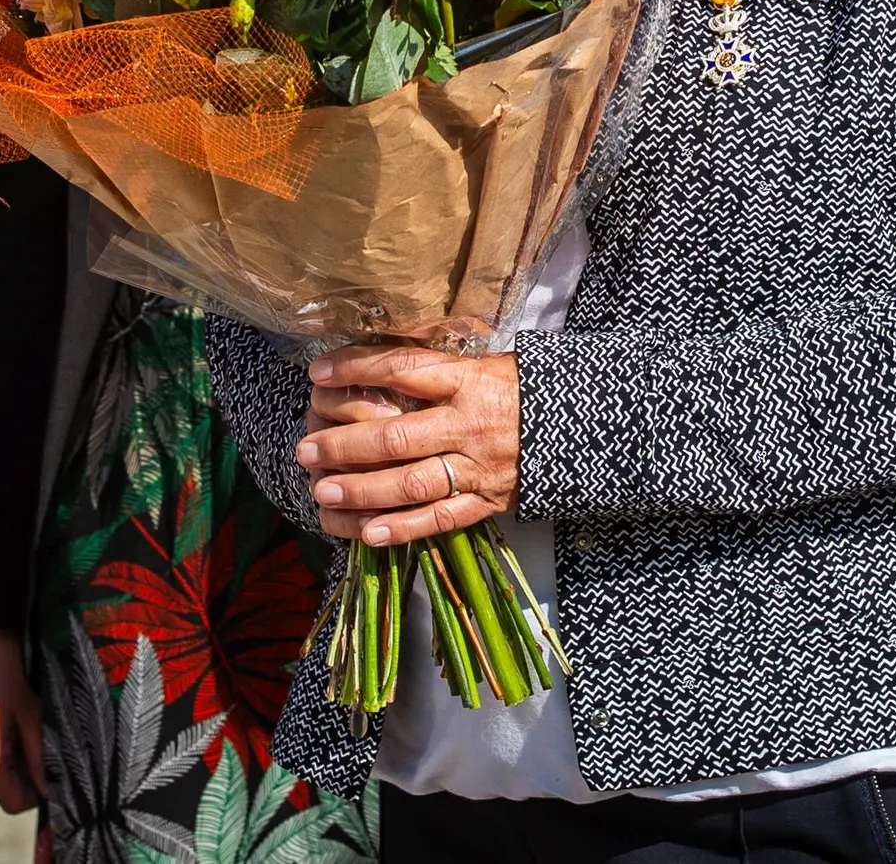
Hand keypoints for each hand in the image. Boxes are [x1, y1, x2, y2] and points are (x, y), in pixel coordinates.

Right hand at [0, 624, 44, 814]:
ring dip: (13, 756)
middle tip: (48, 744)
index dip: (38, 795)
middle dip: (28, 772)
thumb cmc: (5, 666)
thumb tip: (51, 788)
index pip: (13, 802)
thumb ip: (41, 753)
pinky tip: (9, 716)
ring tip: (28, 724)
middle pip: (1, 785)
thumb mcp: (31, 710)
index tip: (56, 775)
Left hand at [297, 347, 519, 547]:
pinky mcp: (488, 502)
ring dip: (361, 489)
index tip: (317, 372)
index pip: (402, 369)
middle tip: (305, 449)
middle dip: (343, 444)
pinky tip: (367, 532)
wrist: (590, 426)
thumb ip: (443, 368)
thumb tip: (383, 362)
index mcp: (470, 380)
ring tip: (322, 490)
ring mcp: (478, 467)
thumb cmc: (532, 389)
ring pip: (410, 483)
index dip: (356, 369)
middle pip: (395, 435)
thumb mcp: (493, 362)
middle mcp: (469, 424)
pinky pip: (439, 519)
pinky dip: (402, 528)